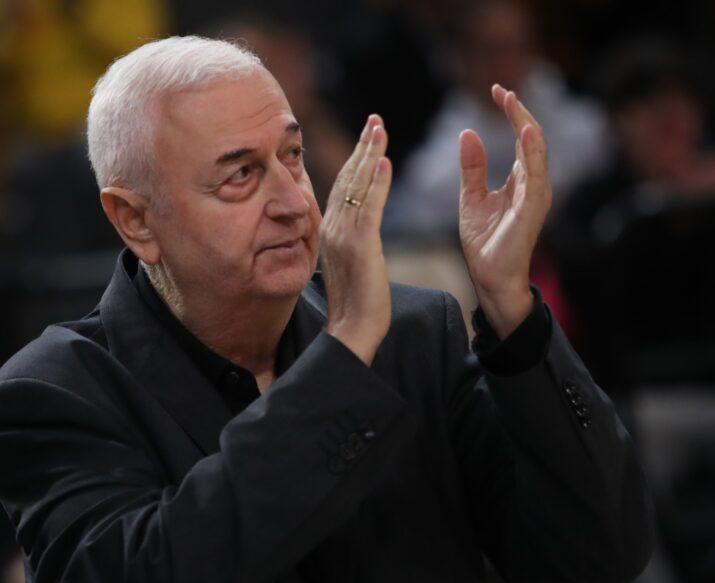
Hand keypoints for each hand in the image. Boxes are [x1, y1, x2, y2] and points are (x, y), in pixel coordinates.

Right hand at [321, 115, 392, 364]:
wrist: (351, 330)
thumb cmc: (356, 305)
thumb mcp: (350, 265)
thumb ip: (350, 241)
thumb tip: (355, 230)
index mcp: (329, 232)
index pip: (342, 187)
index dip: (355, 159)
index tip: (366, 135)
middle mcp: (331, 228)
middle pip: (347, 178)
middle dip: (361, 146)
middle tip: (374, 119)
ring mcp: (343, 236)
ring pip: (357, 186)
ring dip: (369, 154)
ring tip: (380, 127)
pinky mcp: (360, 246)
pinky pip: (369, 207)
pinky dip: (378, 183)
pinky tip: (385, 161)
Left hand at [459, 84, 550, 338]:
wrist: (489, 277)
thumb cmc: (485, 241)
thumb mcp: (471, 197)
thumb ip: (472, 167)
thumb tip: (468, 132)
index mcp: (520, 179)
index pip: (520, 138)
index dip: (511, 112)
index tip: (496, 90)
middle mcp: (533, 183)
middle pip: (531, 138)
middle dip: (518, 111)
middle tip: (501, 89)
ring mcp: (535, 195)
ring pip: (536, 151)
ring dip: (525, 124)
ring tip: (512, 101)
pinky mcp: (532, 208)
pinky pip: (535, 175)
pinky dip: (531, 152)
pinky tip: (525, 132)